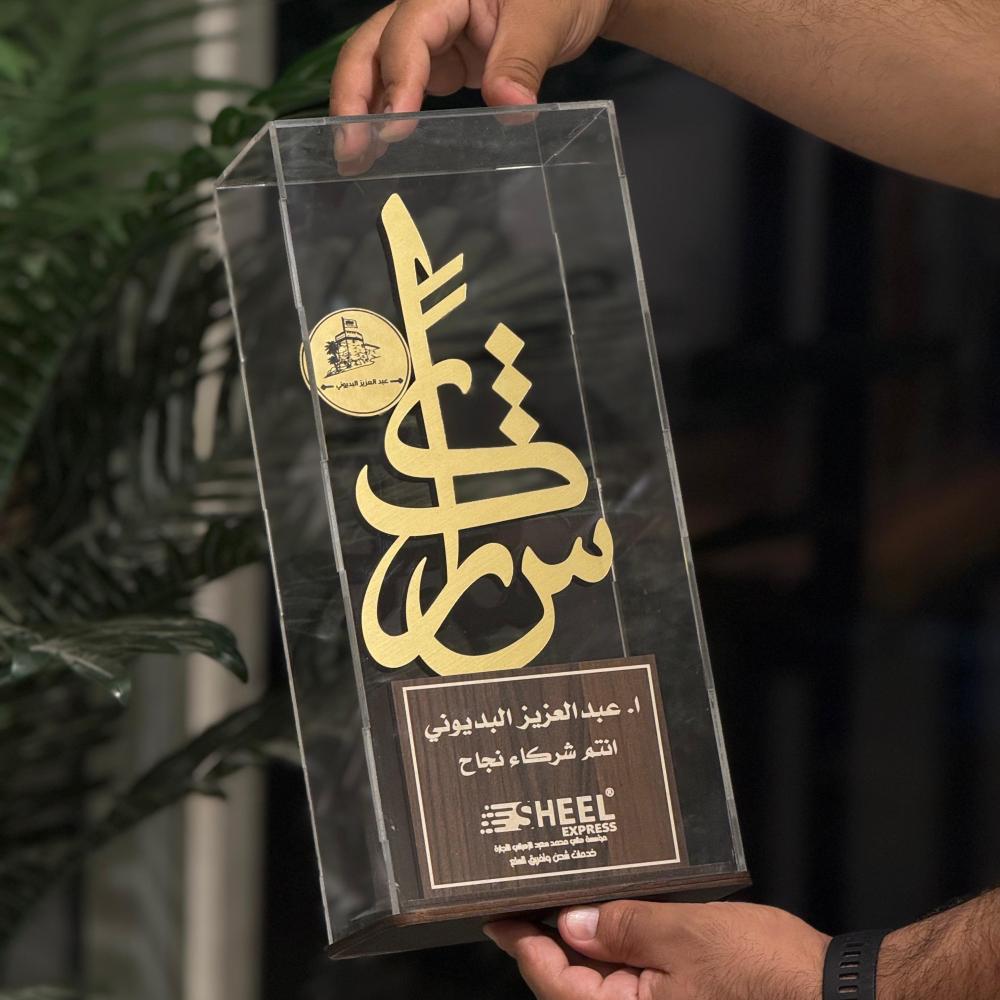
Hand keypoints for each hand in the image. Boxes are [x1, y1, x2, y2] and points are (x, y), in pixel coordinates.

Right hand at [329, 0, 616, 169]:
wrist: (577, 2)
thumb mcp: (547, 19)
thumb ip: (523, 60)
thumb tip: (509, 106)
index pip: (409, 32)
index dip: (397, 78)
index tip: (394, 126)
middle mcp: (429, 12)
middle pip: (372, 47)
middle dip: (353, 97)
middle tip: (348, 149)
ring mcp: (433, 41)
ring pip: (381, 70)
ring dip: (362, 112)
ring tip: (354, 159)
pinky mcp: (443, 65)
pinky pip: (406, 89)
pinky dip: (389, 117)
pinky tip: (381, 149)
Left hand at [485, 900, 829, 999]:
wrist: (832, 996)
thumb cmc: (763, 972)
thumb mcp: (683, 934)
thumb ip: (622, 927)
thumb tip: (571, 922)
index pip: (553, 983)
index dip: (522, 944)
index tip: (496, 916)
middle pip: (572, 989)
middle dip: (549, 945)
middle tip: (527, 901)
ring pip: (602, 989)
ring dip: (584, 950)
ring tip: (567, 905)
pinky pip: (633, 989)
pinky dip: (617, 959)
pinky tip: (615, 925)